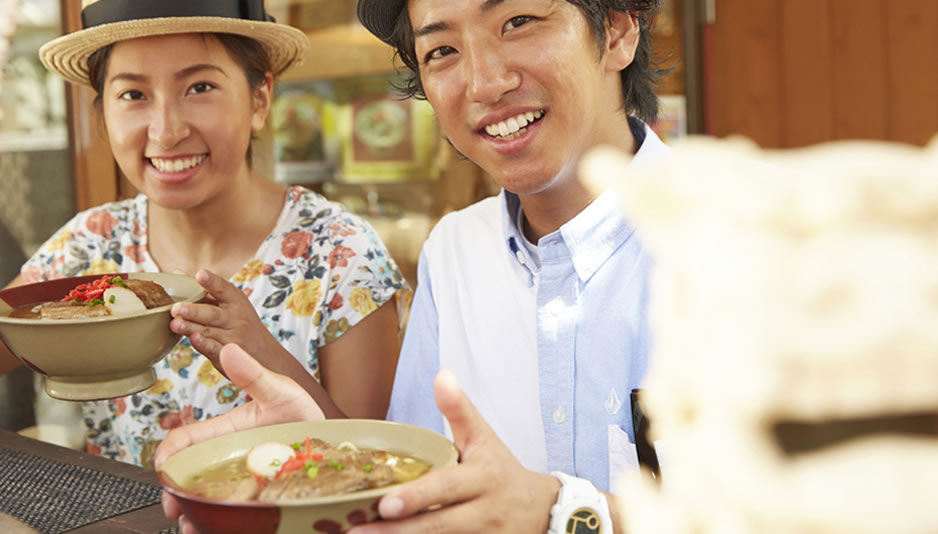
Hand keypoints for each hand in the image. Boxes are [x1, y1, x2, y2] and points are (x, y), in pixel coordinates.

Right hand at [156, 343, 323, 532]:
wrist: (328, 434)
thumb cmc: (300, 409)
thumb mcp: (279, 390)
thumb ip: (253, 374)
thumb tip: (229, 349)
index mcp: (224, 432)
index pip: (185, 441)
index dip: (168, 452)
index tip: (164, 465)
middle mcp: (226, 457)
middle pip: (187, 475)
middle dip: (174, 490)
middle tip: (172, 505)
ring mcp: (239, 477)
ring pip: (204, 496)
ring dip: (191, 510)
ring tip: (188, 524)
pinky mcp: (255, 494)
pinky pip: (230, 510)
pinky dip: (216, 521)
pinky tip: (208, 528)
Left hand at [170, 269, 281, 370]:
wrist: (264, 352)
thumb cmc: (240, 321)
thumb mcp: (230, 302)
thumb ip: (205, 291)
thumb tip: (177, 273)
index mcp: (235, 300)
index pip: (222, 289)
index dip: (211, 282)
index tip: (200, 274)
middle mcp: (235, 318)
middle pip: (212, 313)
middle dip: (194, 311)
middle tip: (176, 308)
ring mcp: (232, 337)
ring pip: (208, 331)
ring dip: (191, 328)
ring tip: (175, 324)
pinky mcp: (226, 355)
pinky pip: (214, 349)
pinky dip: (204, 345)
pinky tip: (194, 339)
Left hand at [348, 371, 560, 533]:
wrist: (539, 510)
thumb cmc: (500, 470)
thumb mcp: (484, 437)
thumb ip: (460, 410)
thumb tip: (442, 375)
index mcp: (483, 478)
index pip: (447, 487)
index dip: (417, 497)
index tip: (385, 503)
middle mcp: (484, 511)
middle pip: (438, 525)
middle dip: (399, 531)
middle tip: (359, 530)